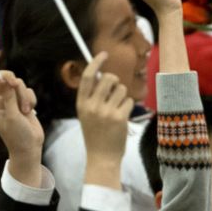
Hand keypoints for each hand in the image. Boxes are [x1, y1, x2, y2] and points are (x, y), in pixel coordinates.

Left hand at [0, 64, 43, 186]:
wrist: (30, 146)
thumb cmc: (16, 135)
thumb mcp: (11, 116)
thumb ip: (9, 97)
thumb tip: (7, 79)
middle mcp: (0, 101)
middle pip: (0, 80)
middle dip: (8, 78)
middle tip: (14, 82)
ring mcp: (12, 101)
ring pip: (18, 85)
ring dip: (24, 95)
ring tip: (25, 110)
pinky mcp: (24, 102)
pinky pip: (28, 91)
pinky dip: (31, 99)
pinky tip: (31, 111)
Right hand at [77, 52, 132, 188]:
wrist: (101, 157)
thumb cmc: (96, 134)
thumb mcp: (87, 114)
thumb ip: (93, 96)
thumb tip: (105, 75)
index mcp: (82, 103)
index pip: (88, 76)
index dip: (96, 62)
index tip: (104, 54)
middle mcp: (92, 106)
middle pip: (109, 78)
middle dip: (116, 81)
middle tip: (115, 91)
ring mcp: (106, 112)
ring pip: (122, 89)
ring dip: (123, 96)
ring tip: (117, 109)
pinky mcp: (119, 118)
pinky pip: (130, 101)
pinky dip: (129, 107)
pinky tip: (122, 117)